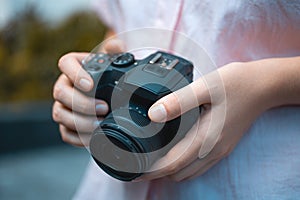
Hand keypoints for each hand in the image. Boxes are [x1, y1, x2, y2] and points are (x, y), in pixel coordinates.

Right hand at [52, 39, 123, 145]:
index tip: (89, 84)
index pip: (65, 63)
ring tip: (101, 125)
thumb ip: (115, 51)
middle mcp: (64, 85)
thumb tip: (115, 45)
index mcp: (74, 66)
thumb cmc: (109, 76)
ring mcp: (63, 106)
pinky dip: (78, 137)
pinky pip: (65, 133)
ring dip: (80, 122)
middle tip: (104, 108)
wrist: (108, 94)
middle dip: (82, 103)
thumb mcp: (114, 62)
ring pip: (60, 114)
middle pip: (60, 93)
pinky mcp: (67, 124)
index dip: (74, 73)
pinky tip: (92, 137)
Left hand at [138, 60, 276, 181]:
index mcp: (205, 138)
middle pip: (179, 173)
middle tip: (140, 163)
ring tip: (154, 159)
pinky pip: (199, 165)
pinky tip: (176, 152)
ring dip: (170, 170)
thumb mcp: (205, 87)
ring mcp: (219, 149)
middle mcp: (212, 150)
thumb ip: (178, 101)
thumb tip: (153, 114)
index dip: (151, 171)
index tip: (134, 172)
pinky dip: (183, 165)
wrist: (263, 86)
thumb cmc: (236, 84)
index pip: (172, 165)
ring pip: (189, 172)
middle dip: (158, 172)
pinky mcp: (223, 145)